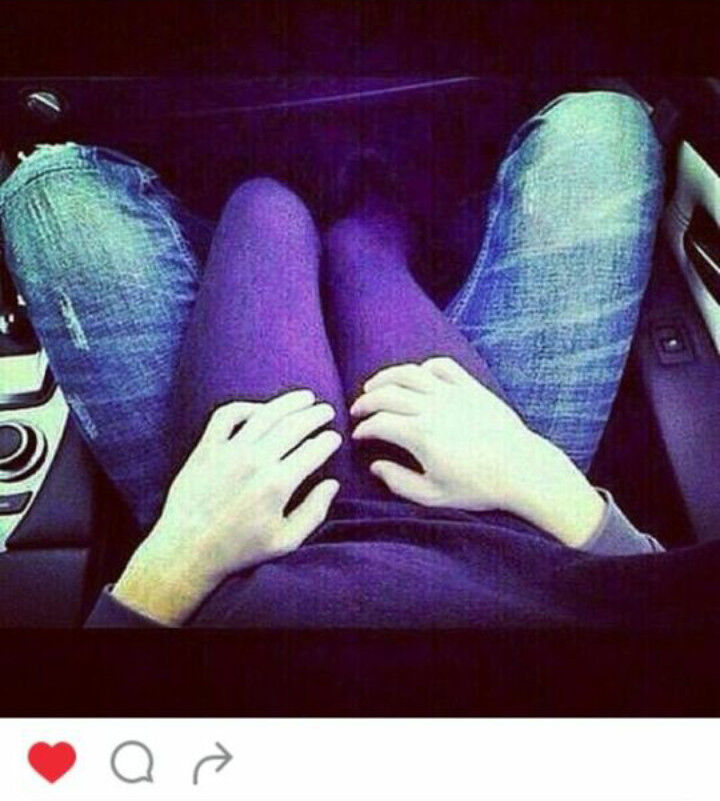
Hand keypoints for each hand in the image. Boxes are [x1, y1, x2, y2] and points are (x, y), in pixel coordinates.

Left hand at [113, 389, 341, 624]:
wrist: (188, 549)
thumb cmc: (239, 549)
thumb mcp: (286, 541)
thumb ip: (314, 512)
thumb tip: (332, 484)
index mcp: (278, 484)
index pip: (313, 450)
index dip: (328, 440)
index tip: (334, 437)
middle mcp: (255, 461)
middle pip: (294, 425)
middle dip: (315, 415)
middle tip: (327, 410)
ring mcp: (229, 451)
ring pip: (265, 414)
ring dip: (289, 402)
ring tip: (305, 397)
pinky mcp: (207, 448)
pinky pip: (227, 415)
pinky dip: (246, 406)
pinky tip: (260, 409)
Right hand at [350, 357, 604, 546]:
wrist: (522, 470)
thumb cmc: (478, 486)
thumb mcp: (433, 496)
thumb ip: (398, 482)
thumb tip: (376, 466)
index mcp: (421, 435)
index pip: (379, 423)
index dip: (362, 428)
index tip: (358, 435)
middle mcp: (433, 408)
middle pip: (387, 393)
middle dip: (366, 401)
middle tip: (357, 410)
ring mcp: (452, 394)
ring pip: (409, 373)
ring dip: (386, 377)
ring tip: (374, 386)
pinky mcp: (471, 387)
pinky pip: (441, 366)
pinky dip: (423, 368)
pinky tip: (416, 378)